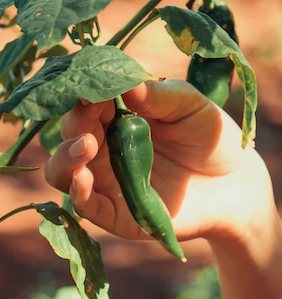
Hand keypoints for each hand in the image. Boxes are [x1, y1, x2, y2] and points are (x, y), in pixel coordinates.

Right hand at [45, 79, 270, 244]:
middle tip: (88, 112)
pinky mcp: (115, 214)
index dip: (85, 94)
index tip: (92, 85)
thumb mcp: (191, 107)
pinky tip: (83, 177)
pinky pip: (86, 206)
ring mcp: (106, 183)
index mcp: (115, 119)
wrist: (235, 185)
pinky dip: (78, 193)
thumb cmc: (211, 138)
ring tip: (85, 146)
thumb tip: (127, 84)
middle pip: (69, 135)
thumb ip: (160, 95)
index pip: (86, 103)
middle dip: (74, 123)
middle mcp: (103, 150)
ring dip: (65, 158)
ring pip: (63, 172)